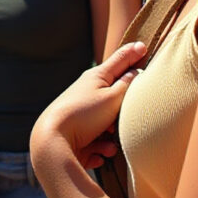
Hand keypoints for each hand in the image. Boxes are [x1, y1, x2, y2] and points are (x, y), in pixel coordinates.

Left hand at [32, 41, 145, 169]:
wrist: (54, 140)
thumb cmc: (84, 114)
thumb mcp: (112, 97)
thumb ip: (128, 85)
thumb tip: (136, 72)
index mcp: (95, 78)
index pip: (119, 60)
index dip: (132, 53)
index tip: (143, 46)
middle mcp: (87, 92)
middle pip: (115, 96)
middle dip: (124, 109)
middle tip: (121, 115)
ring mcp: (81, 114)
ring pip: (109, 123)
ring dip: (113, 134)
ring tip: (107, 137)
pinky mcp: (78, 135)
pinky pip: (98, 142)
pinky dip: (101, 147)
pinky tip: (98, 152)